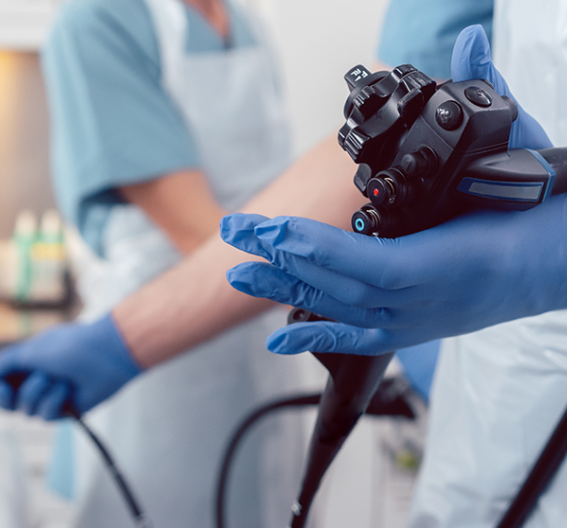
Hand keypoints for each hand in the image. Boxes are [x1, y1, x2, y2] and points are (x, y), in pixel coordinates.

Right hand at [0, 314, 141, 418]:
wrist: (106, 355)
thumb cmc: (69, 347)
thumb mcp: (30, 351)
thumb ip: (4, 364)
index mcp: (27, 365)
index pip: (0, 383)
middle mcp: (37, 382)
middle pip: (8, 403)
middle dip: (5, 398)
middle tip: (7, 390)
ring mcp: (51, 397)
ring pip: (26, 410)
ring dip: (36, 393)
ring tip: (54, 377)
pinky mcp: (66, 411)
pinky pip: (46, 416)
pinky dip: (54, 401)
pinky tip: (67, 389)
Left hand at [219, 25, 564, 356]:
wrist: (559, 265)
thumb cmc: (535, 220)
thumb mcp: (514, 158)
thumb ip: (488, 106)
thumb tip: (469, 44)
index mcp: (441, 264)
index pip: (362, 261)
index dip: (312, 245)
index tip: (271, 229)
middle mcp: (418, 301)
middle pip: (335, 282)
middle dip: (279, 254)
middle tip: (236, 233)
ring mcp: (410, 320)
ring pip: (335, 308)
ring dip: (283, 287)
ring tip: (240, 272)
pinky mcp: (408, 330)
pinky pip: (354, 339)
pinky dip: (315, 336)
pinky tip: (277, 340)